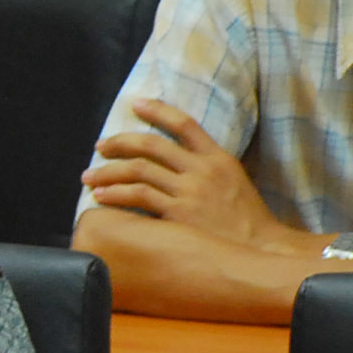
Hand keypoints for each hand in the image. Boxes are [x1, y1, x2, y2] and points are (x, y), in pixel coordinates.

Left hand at [78, 101, 282, 247]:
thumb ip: (205, 164)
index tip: (135, 103)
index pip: (184, 123)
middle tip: (101, 146)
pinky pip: (138, 197)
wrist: (262, 249)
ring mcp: (190, 192)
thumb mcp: (233, 180)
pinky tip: (101, 197)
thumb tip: (173, 156)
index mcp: (218, 157)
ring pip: (138, 170)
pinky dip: (115, 194)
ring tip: (89, 177)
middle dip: (119, 142)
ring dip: (108, 172)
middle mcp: (202, 170)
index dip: (157, 110)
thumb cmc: (246, 218)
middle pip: (151, 145)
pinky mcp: (179, 215)